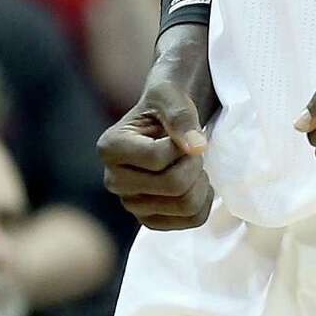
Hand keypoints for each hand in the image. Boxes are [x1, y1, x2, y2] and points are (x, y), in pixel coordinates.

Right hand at [97, 27, 215, 229]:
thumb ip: (180, 116)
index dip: (182, 145)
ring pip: (185, 205)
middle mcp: (113, 180)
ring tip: (193, 163)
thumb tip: (195, 146)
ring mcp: (130, 204)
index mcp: (110, 148)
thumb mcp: (170, 95)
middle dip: (194, 164)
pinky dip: (204, 200)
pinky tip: (196, 181)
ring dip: (201, 181)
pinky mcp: (150, 219)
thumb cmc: (166, 103)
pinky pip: (191, 220)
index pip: (158, 159)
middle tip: (193, 149)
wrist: (166, 121)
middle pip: (173, 186)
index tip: (183, 133)